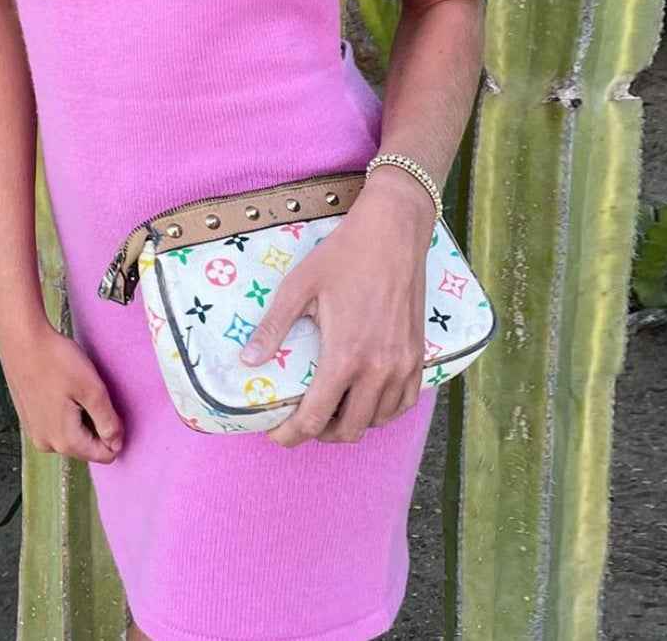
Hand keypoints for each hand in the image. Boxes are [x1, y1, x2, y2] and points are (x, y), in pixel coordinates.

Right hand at [0, 319, 123, 462]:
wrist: (20, 339)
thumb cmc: (56, 360)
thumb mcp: (91, 389)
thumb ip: (108, 421)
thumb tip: (117, 444)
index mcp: (65, 441)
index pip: (104, 455)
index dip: (117, 433)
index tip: (112, 406)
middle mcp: (47, 444)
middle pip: (87, 446)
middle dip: (97, 424)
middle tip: (93, 392)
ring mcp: (35, 432)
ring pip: (72, 435)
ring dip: (82, 417)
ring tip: (77, 388)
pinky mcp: (29, 419)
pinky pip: (58, 425)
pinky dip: (67, 411)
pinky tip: (63, 387)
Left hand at [241, 182, 432, 448]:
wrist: (393, 231)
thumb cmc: (344, 254)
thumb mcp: (300, 285)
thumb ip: (274, 326)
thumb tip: (248, 361)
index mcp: (346, 356)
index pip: (316, 419)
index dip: (291, 435)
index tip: (276, 434)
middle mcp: (378, 369)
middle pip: (349, 430)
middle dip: (320, 434)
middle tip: (301, 420)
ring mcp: (403, 365)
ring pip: (377, 420)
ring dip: (352, 424)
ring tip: (330, 410)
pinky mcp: (419, 355)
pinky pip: (404, 403)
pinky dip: (383, 412)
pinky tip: (366, 401)